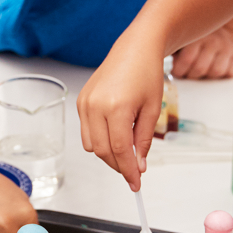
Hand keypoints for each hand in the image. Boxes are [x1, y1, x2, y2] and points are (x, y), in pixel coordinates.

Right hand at [77, 33, 165, 189]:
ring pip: (90, 145)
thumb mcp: (152, 110)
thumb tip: (138, 165)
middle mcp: (96, 106)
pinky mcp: (80, 101)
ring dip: (108, 154)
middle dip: (118, 165)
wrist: (135, 49)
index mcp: (117, 107)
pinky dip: (99, 140)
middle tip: (134, 170)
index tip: (136, 183)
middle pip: (102, 151)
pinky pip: (86, 132)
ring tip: (126, 151)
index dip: (129, 171)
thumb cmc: (146, 73)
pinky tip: (115, 136)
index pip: (120, 150)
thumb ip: (144, 140)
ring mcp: (85, 103)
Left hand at [169, 27, 232, 79]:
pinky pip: (231, 72)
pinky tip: (214, 69)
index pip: (187, 60)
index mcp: (196, 34)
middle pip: (201, 69)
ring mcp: (227, 47)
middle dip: (190, 75)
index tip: (176, 71)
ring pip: (217, 71)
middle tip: (187, 73)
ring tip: (199, 71)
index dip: (179, 71)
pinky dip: (223, 75)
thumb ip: (170, 47)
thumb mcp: (180, 38)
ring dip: (206, 76)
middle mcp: (214, 39)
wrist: (216, 26)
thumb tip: (156, 62)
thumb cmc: (192, 37)